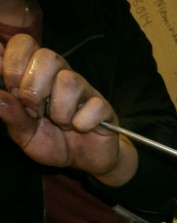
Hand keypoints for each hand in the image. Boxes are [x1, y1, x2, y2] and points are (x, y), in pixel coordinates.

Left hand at [0, 33, 137, 185]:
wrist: (85, 162)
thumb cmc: (53, 142)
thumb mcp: (24, 133)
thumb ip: (11, 114)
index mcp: (37, 75)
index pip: (23, 43)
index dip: (12, 62)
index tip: (11, 88)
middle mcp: (60, 76)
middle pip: (47, 56)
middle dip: (32, 88)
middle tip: (35, 110)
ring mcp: (84, 89)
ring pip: (69, 80)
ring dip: (58, 110)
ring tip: (61, 123)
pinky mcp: (103, 106)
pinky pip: (93, 106)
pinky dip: (81, 123)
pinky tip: (81, 128)